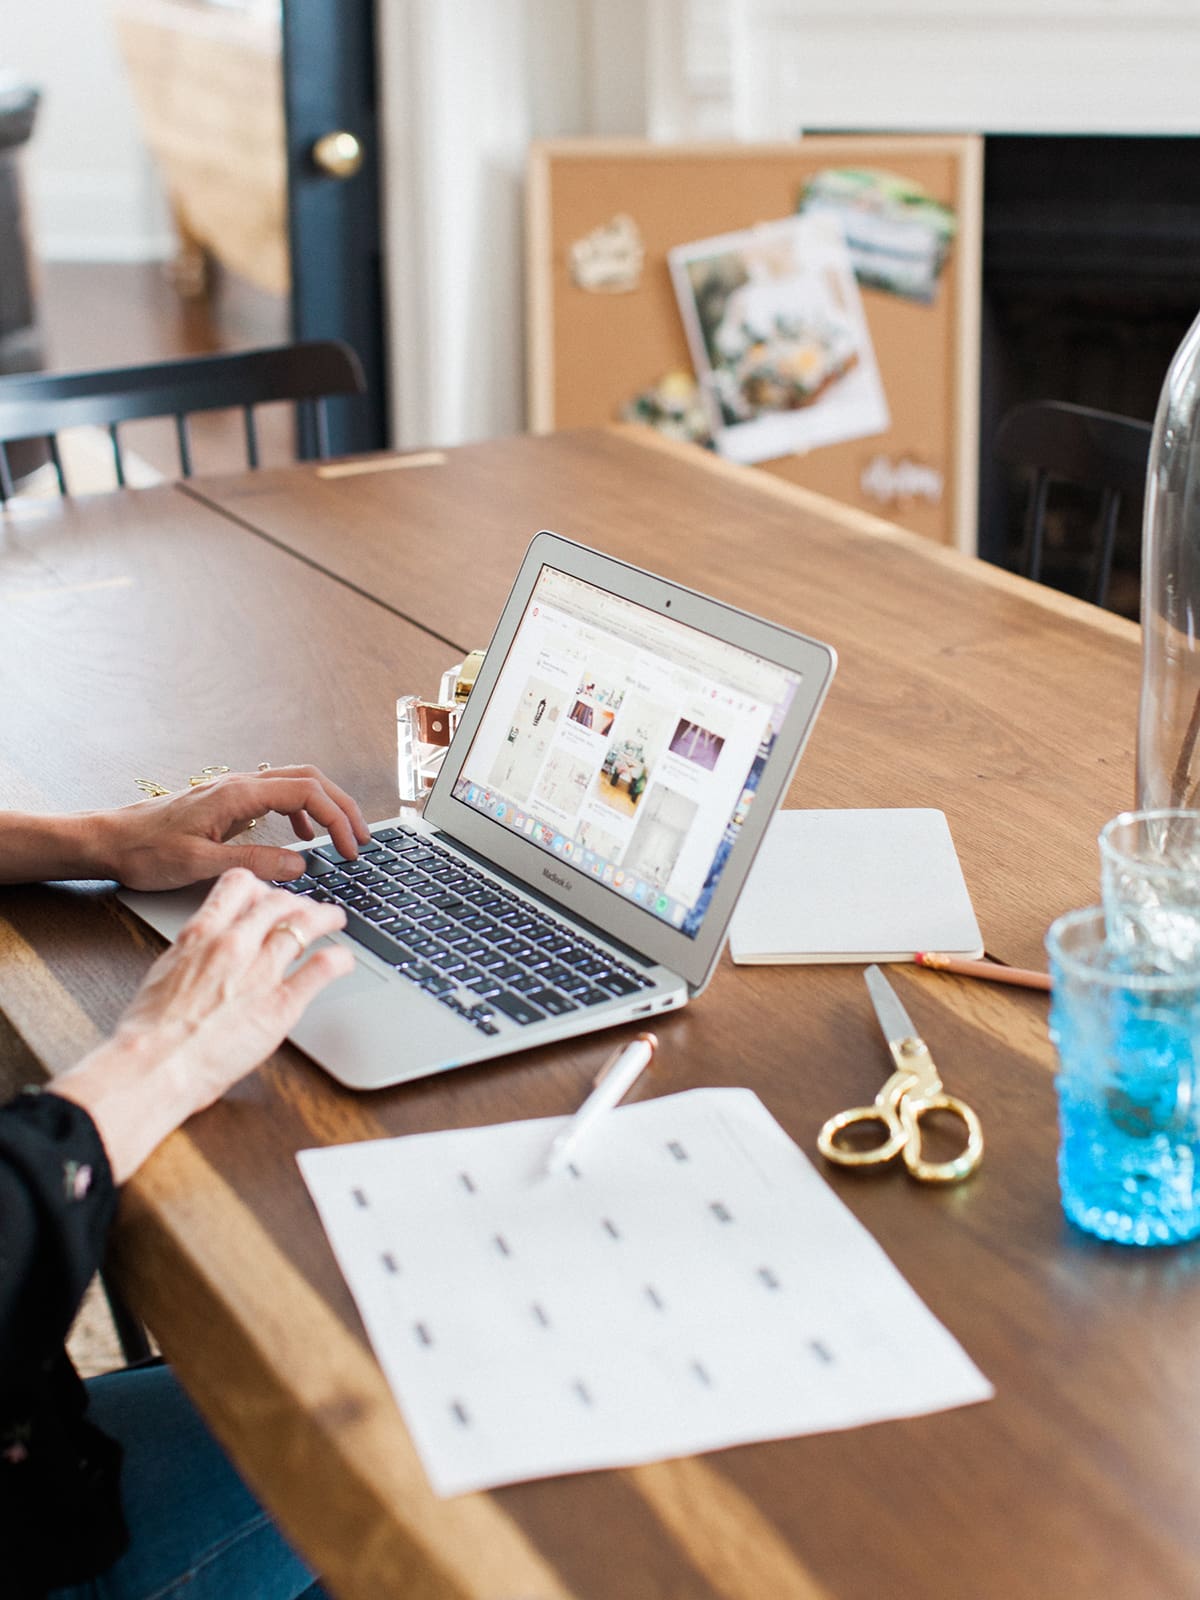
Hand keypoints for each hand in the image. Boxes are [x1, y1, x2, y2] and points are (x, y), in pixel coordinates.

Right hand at [54, 870, 354, 1182]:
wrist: (153, 1065)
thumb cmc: (150, 1030)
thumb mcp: (165, 973)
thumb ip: (193, 953)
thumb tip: (204, 948)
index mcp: (201, 934)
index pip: (239, 884)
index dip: (260, 885)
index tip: (269, 892)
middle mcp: (235, 944)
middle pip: (278, 902)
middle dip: (297, 901)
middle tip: (307, 908)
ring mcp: (261, 972)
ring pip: (305, 926)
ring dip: (325, 918)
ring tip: (334, 919)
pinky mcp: (282, 1004)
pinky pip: (322, 969)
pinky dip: (339, 959)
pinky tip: (344, 960)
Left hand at [99, 764, 370, 889]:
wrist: (109, 841)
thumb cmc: (146, 852)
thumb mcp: (202, 864)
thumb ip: (255, 863)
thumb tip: (301, 864)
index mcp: (238, 794)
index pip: (307, 791)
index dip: (337, 818)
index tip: (351, 848)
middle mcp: (240, 785)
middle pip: (310, 779)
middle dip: (342, 807)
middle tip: (361, 839)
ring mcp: (235, 790)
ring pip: (296, 783)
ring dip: (324, 807)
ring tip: (340, 837)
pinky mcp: (228, 802)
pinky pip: (277, 795)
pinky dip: (301, 811)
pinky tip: (300, 838)